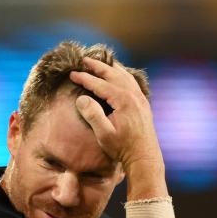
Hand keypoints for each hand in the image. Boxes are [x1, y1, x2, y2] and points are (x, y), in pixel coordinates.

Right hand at [69, 58, 166, 196]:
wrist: (144, 158)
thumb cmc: (123, 148)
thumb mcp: (104, 134)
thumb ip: (93, 115)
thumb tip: (81, 98)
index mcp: (123, 100)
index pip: (99, 84)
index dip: (84, 78)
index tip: (72, 74)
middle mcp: (133, 95)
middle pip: (113, 74)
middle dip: (97, 66)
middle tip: (83, 60)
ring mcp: (140, 99)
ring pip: (124, 76)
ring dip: (111, 68)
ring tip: (100, 63)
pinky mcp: (143, 104)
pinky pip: (132, 83)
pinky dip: (122, 75)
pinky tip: (119, 76)